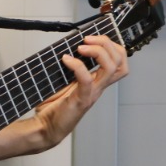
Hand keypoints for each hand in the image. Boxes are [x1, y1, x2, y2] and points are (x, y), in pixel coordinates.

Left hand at [34, 34, 129, 148]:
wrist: (45, 128)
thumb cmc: (54, 107)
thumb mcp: (66, 81)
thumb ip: (72, 67)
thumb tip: (66, 47)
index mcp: (98, 82)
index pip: (120, 61)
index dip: (112, 45)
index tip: (95, 37)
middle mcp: (99, 87)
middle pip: (120, 61)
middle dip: (107, 43)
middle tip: (88, 39)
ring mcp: (92, 93)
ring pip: (110, 68)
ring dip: (97, 51)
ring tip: (81, 47)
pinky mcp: (81, 100)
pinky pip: (86, 80)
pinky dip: (77, 65)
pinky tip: (66, 60)